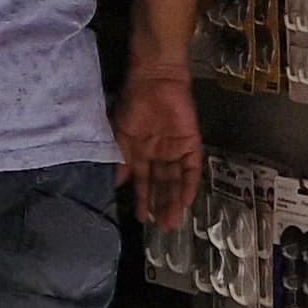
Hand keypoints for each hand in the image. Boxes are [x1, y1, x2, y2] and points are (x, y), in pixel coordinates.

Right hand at [117, 72, 202, 227]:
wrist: (154, 80)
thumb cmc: (133, 104)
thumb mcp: (119, 132)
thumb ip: (119, 158)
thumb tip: (115, 183)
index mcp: (141, 152)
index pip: (143, 181)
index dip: (143, 199)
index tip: (142, 218)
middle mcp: (159, 154)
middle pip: (162, 185)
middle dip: (162, 205)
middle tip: (164, 227)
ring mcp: (176, 150)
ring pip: (176, 181)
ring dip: (175, 200)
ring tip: (173, 220)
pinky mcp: (192, 144)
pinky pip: (192, 168)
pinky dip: (189, 185)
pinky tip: (186, 200)